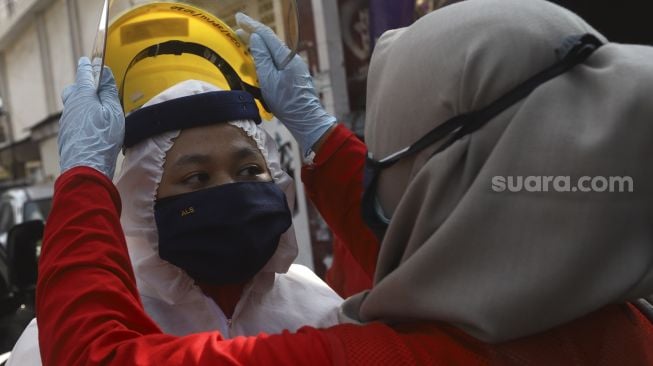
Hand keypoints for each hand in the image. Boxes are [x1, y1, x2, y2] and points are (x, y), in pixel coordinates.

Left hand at [59, 57, 123, 178]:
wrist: (86, 167)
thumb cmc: (103, 138)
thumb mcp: (113, 112)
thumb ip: (108, 91)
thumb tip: (104, 72)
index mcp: (83, 96)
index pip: (84, 75)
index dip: (87, 66)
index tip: (87, 59)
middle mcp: (71, 106)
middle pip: (74, 90)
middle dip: (82, 85)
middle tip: (94, 89)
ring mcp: (66, 121)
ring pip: (73, 106)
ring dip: (84, 105)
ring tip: (98, 113)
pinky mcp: (66, 135)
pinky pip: (74, 120)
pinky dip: (82, 119)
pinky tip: (93, 129)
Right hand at [235, 13, 335, 155]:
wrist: (306, 120)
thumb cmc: (286, 102)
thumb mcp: (268, 79)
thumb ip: (261, 57)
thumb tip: (256, 38)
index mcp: (287, 57)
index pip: (267, 35)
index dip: (252, 25)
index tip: (239, 18)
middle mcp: (292, 58)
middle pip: (271, 42)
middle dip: (253, 35)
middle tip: (237, 31)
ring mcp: (294, 67)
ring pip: (273, 52)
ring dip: (258, 46)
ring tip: (244, 43)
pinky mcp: (294, 76)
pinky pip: (277, 61)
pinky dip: (265, 57)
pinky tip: (257, 60)